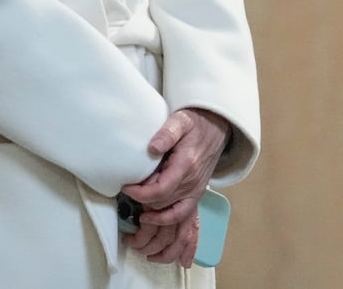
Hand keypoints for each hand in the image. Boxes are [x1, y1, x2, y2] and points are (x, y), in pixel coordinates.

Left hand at [119, 107, 231, 256]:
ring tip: (136, 208)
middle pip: (162, 203)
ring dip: (152, 213)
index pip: (160, 190)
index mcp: (186, 165)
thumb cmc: (196, 122)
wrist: (217, 127)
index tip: (126, 187)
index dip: (139, 193)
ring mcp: (196, 190)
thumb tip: (152, 148)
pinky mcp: (197, 194)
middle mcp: (192, 183)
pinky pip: (181, 214)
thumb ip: (167, 133)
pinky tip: (151, 218)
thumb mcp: (180, 121)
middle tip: (129, 191)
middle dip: (142, 201)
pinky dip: (166, 220)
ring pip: (170, 213)